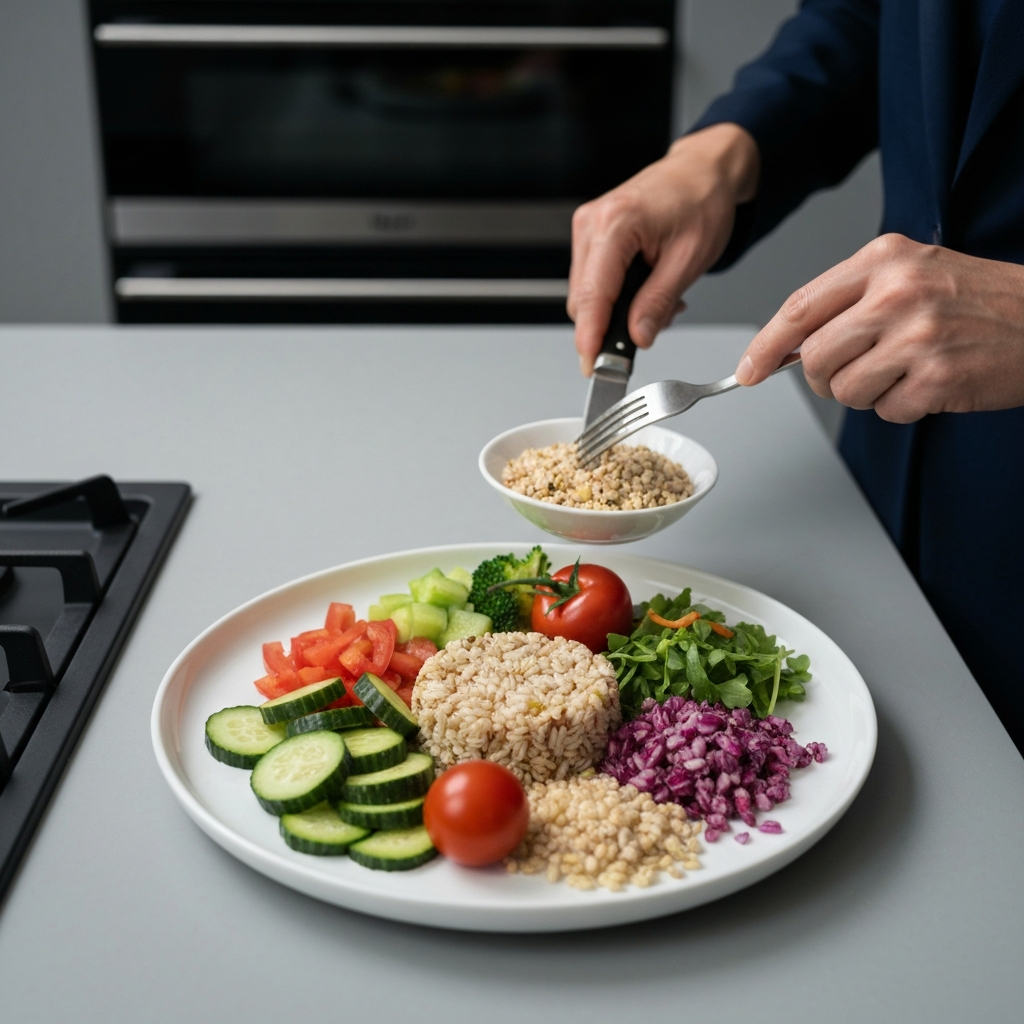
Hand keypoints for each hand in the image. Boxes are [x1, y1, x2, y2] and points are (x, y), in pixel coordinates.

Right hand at [568, 123, 759, 375]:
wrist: (702, 171)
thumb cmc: (701, 201)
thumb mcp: (689, 259)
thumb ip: (658, 302)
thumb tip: (638, 337)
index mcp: (616, 223)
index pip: (592, 294)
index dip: (591, 336)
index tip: (593, 365)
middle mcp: (592, 223)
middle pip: (583, 300)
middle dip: (611, 326)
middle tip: (648, 332)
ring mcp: (587, 228)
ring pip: (586, 295)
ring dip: (616, 311)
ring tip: (657, 300)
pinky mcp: (590, 236)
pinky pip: (593, 281)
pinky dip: (616, 296)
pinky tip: (645, 289)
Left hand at [736, 234, 1023, 421]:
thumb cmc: (974, 299)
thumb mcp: (910, 273)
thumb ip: (849, 300)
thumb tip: (788, 345)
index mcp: (883, 259)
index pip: (799, 307)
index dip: (766, 345)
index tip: (749, 369)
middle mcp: (897, 293)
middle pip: (815, 357)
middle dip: (824, 377)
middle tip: (852, 373)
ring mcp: (918, 335)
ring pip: (845, 389)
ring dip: (867, 393)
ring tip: (905, 370)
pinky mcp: (938, 377)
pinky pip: (886, 411)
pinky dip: (903, 407)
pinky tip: (930, 382)